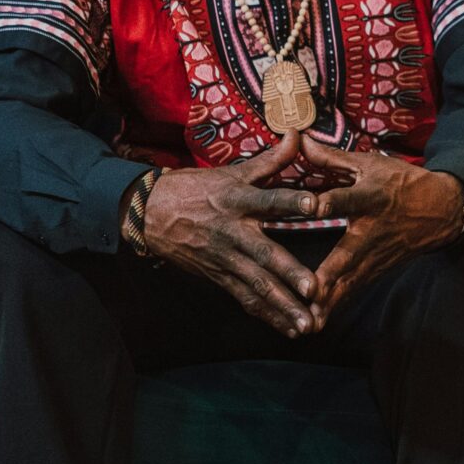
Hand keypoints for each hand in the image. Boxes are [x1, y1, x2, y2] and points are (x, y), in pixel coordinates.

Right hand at [142, 132, 321, 336]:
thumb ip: (270, 159)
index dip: (289, 201)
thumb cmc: (196, 189)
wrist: (149, 213)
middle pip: (263, 254)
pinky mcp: (218, 276)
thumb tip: (298, 134)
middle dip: (288, 273)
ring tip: (307, 323)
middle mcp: (233, 231)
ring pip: (256, 285)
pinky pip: (245, 298)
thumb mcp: (231, 171)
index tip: (315, 206)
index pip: (267, 199)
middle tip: (312, 289)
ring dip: (282, 306)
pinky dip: (267, 315)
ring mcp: (225, 257)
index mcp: (237, 200)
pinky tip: (288, 329)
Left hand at [286, 134, 463, 328]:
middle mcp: (372, 230)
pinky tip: (315, 322)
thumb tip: (300, 139)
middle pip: (347, 255)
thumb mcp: (371, 164)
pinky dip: (335, 306)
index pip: (348, 199)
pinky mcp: (377, 269)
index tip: (312, 206)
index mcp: (371, 197)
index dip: (330, 201)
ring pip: (349, 281)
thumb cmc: (401, 183)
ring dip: (329, 302)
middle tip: (307, 294)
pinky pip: (353, 290)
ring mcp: (376, 254)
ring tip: (305, 321)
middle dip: (328, 276)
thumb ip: (333, 157)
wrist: (442, 210)